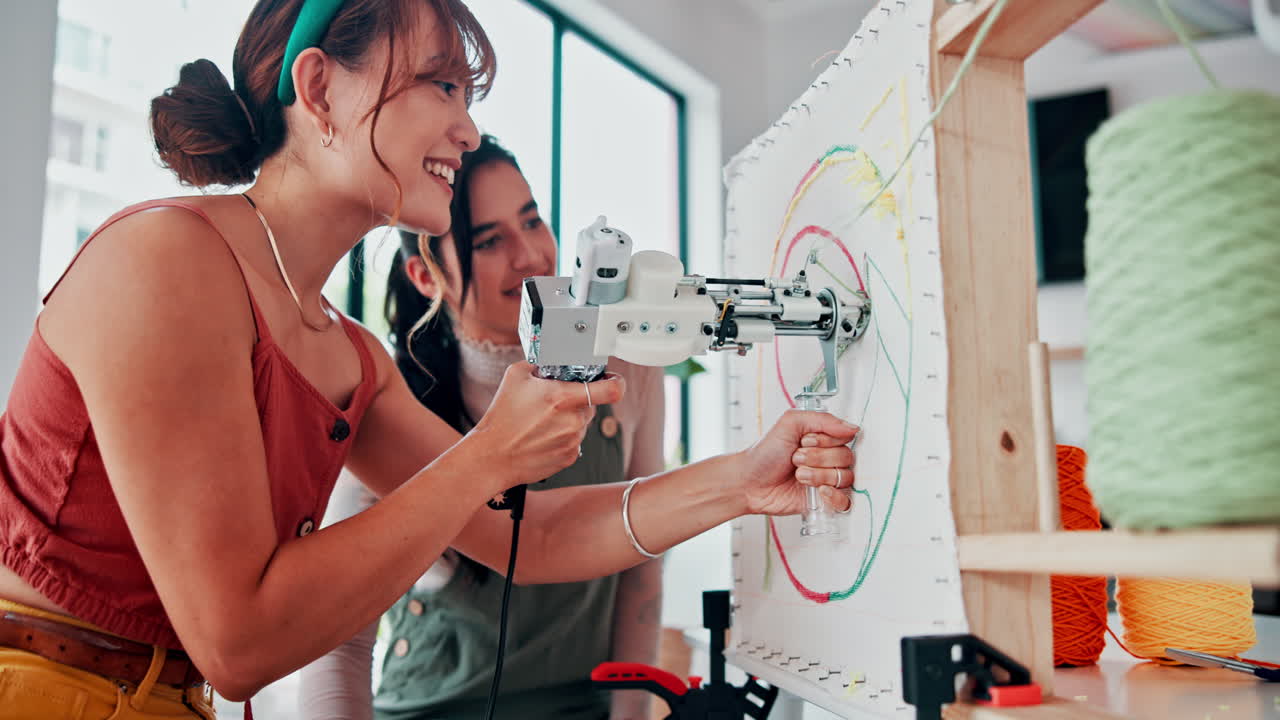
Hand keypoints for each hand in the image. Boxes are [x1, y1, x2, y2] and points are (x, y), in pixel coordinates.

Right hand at [465, 363, 624, 495]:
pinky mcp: (570, 458)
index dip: (617, 382)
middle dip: (577, 401)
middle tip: (553, 402)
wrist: (492, 456)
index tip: (613, 380)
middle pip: (591, 404)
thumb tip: (554, 361)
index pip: (611, 390)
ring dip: (569, 419)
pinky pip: (575, 440)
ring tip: (541, 422)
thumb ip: (541, 364)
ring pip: (582, 423)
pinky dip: (563, 437)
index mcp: (562, 397)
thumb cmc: (501, 417)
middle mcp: (573, 421)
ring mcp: (573, 441)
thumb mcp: (516, 375)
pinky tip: (542, 436)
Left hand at [736, 410, 857, 515]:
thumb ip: (823, 419)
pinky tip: (819, 490)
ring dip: (818, 475)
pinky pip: (845, 501)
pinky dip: (834, 496)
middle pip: (845, 458)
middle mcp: (827, 458)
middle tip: (796, 458)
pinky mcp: (824, 500)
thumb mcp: (790, 423)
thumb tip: (851, 428)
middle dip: (818, 458)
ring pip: (844, 477)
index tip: (805, 440)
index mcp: (822, 439)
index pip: (845, 437)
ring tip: (799, 475)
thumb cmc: (765, 453)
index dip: (826, 440)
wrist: (748, 481)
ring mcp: (826, 480)